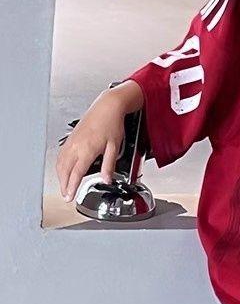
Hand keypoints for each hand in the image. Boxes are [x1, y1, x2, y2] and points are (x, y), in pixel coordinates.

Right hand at [56, 84, 140, 201]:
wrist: (107, 107)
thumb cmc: (112, 124)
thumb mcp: (114, 147)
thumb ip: (109, 165)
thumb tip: (107, 179)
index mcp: (87, 149)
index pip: (76, 173)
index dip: (71, 187)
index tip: (69, 196)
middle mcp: (76, 146)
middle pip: (65, 170)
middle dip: (64, 185)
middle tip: (66, 195)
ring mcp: (71, 141)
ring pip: (60, 163)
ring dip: (60, 176)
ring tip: (64, 186)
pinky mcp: (70, 138)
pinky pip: (61, 155)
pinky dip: (60, 165)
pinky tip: (63, 170)